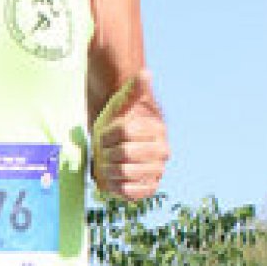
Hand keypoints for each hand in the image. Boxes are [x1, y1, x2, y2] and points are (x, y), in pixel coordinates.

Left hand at [92, 69, 168, 199]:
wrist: (113, 150)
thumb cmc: (116, 124)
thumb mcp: (120, 104)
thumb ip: (132, 91)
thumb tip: (145, 73)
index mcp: (158, 130)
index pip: (125, 130)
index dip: (107, 133)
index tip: (103, 135)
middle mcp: (162, 152)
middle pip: (124, 152)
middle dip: (107, 152)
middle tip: (103, 152)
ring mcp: (157, 171)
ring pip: (125, 172)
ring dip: (108, 169)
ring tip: (107, 164)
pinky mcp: (149, 189)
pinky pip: (130, 191)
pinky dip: (116, 186)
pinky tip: (113, 178)